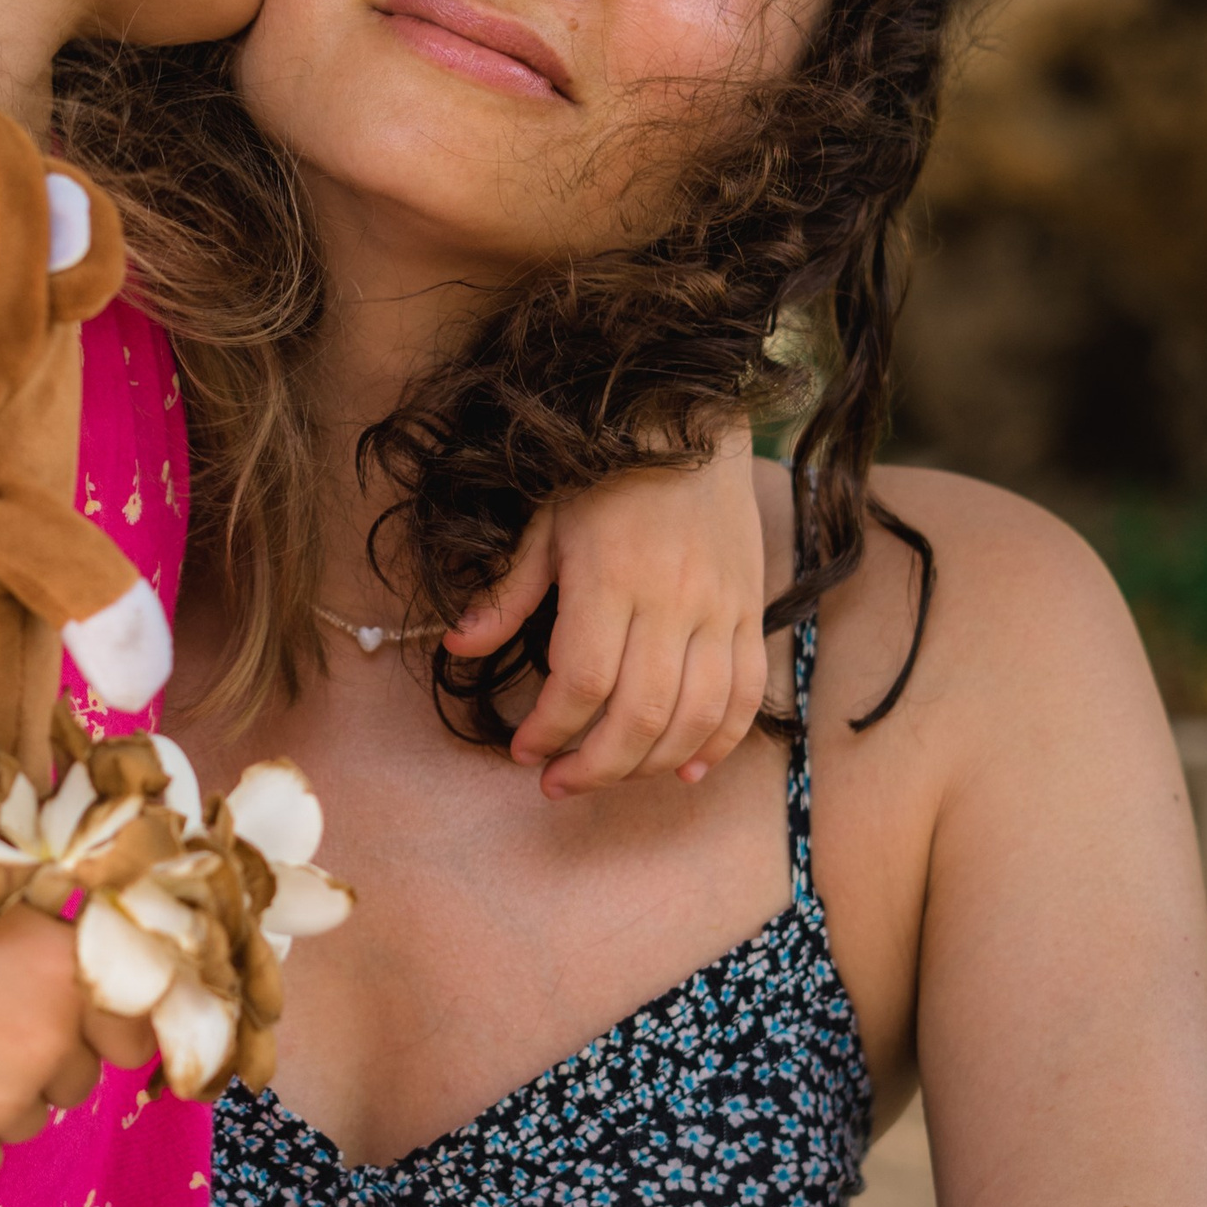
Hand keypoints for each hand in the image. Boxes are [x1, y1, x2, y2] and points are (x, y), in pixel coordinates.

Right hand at [0, 864, 112, 1184]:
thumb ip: (44, 951)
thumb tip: (96, 995)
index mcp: (61, 966)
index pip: (134, 1027)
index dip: (103, 1027)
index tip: (71, 1024)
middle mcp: (46, 1038)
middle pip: (75, 1079)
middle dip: (36, 1061)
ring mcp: (0, 1101)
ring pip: (28, 1121)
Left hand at [446, 421, 767, 797]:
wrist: (692, 424)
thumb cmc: (605, 475)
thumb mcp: (543, 522)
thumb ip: (507, 592)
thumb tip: (456, 648)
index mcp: (611, 579)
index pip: (581, 682)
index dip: (550, 729)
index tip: (522, 750)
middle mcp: (672, 602)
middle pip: (640, 714)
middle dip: (594, 765)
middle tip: (556, 783)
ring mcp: (720, 611)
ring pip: (695, 717)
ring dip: (648, 765)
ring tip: (606, 776)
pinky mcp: (750, 613)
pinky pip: (745, 696)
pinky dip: (717, 743)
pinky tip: (683, 770)